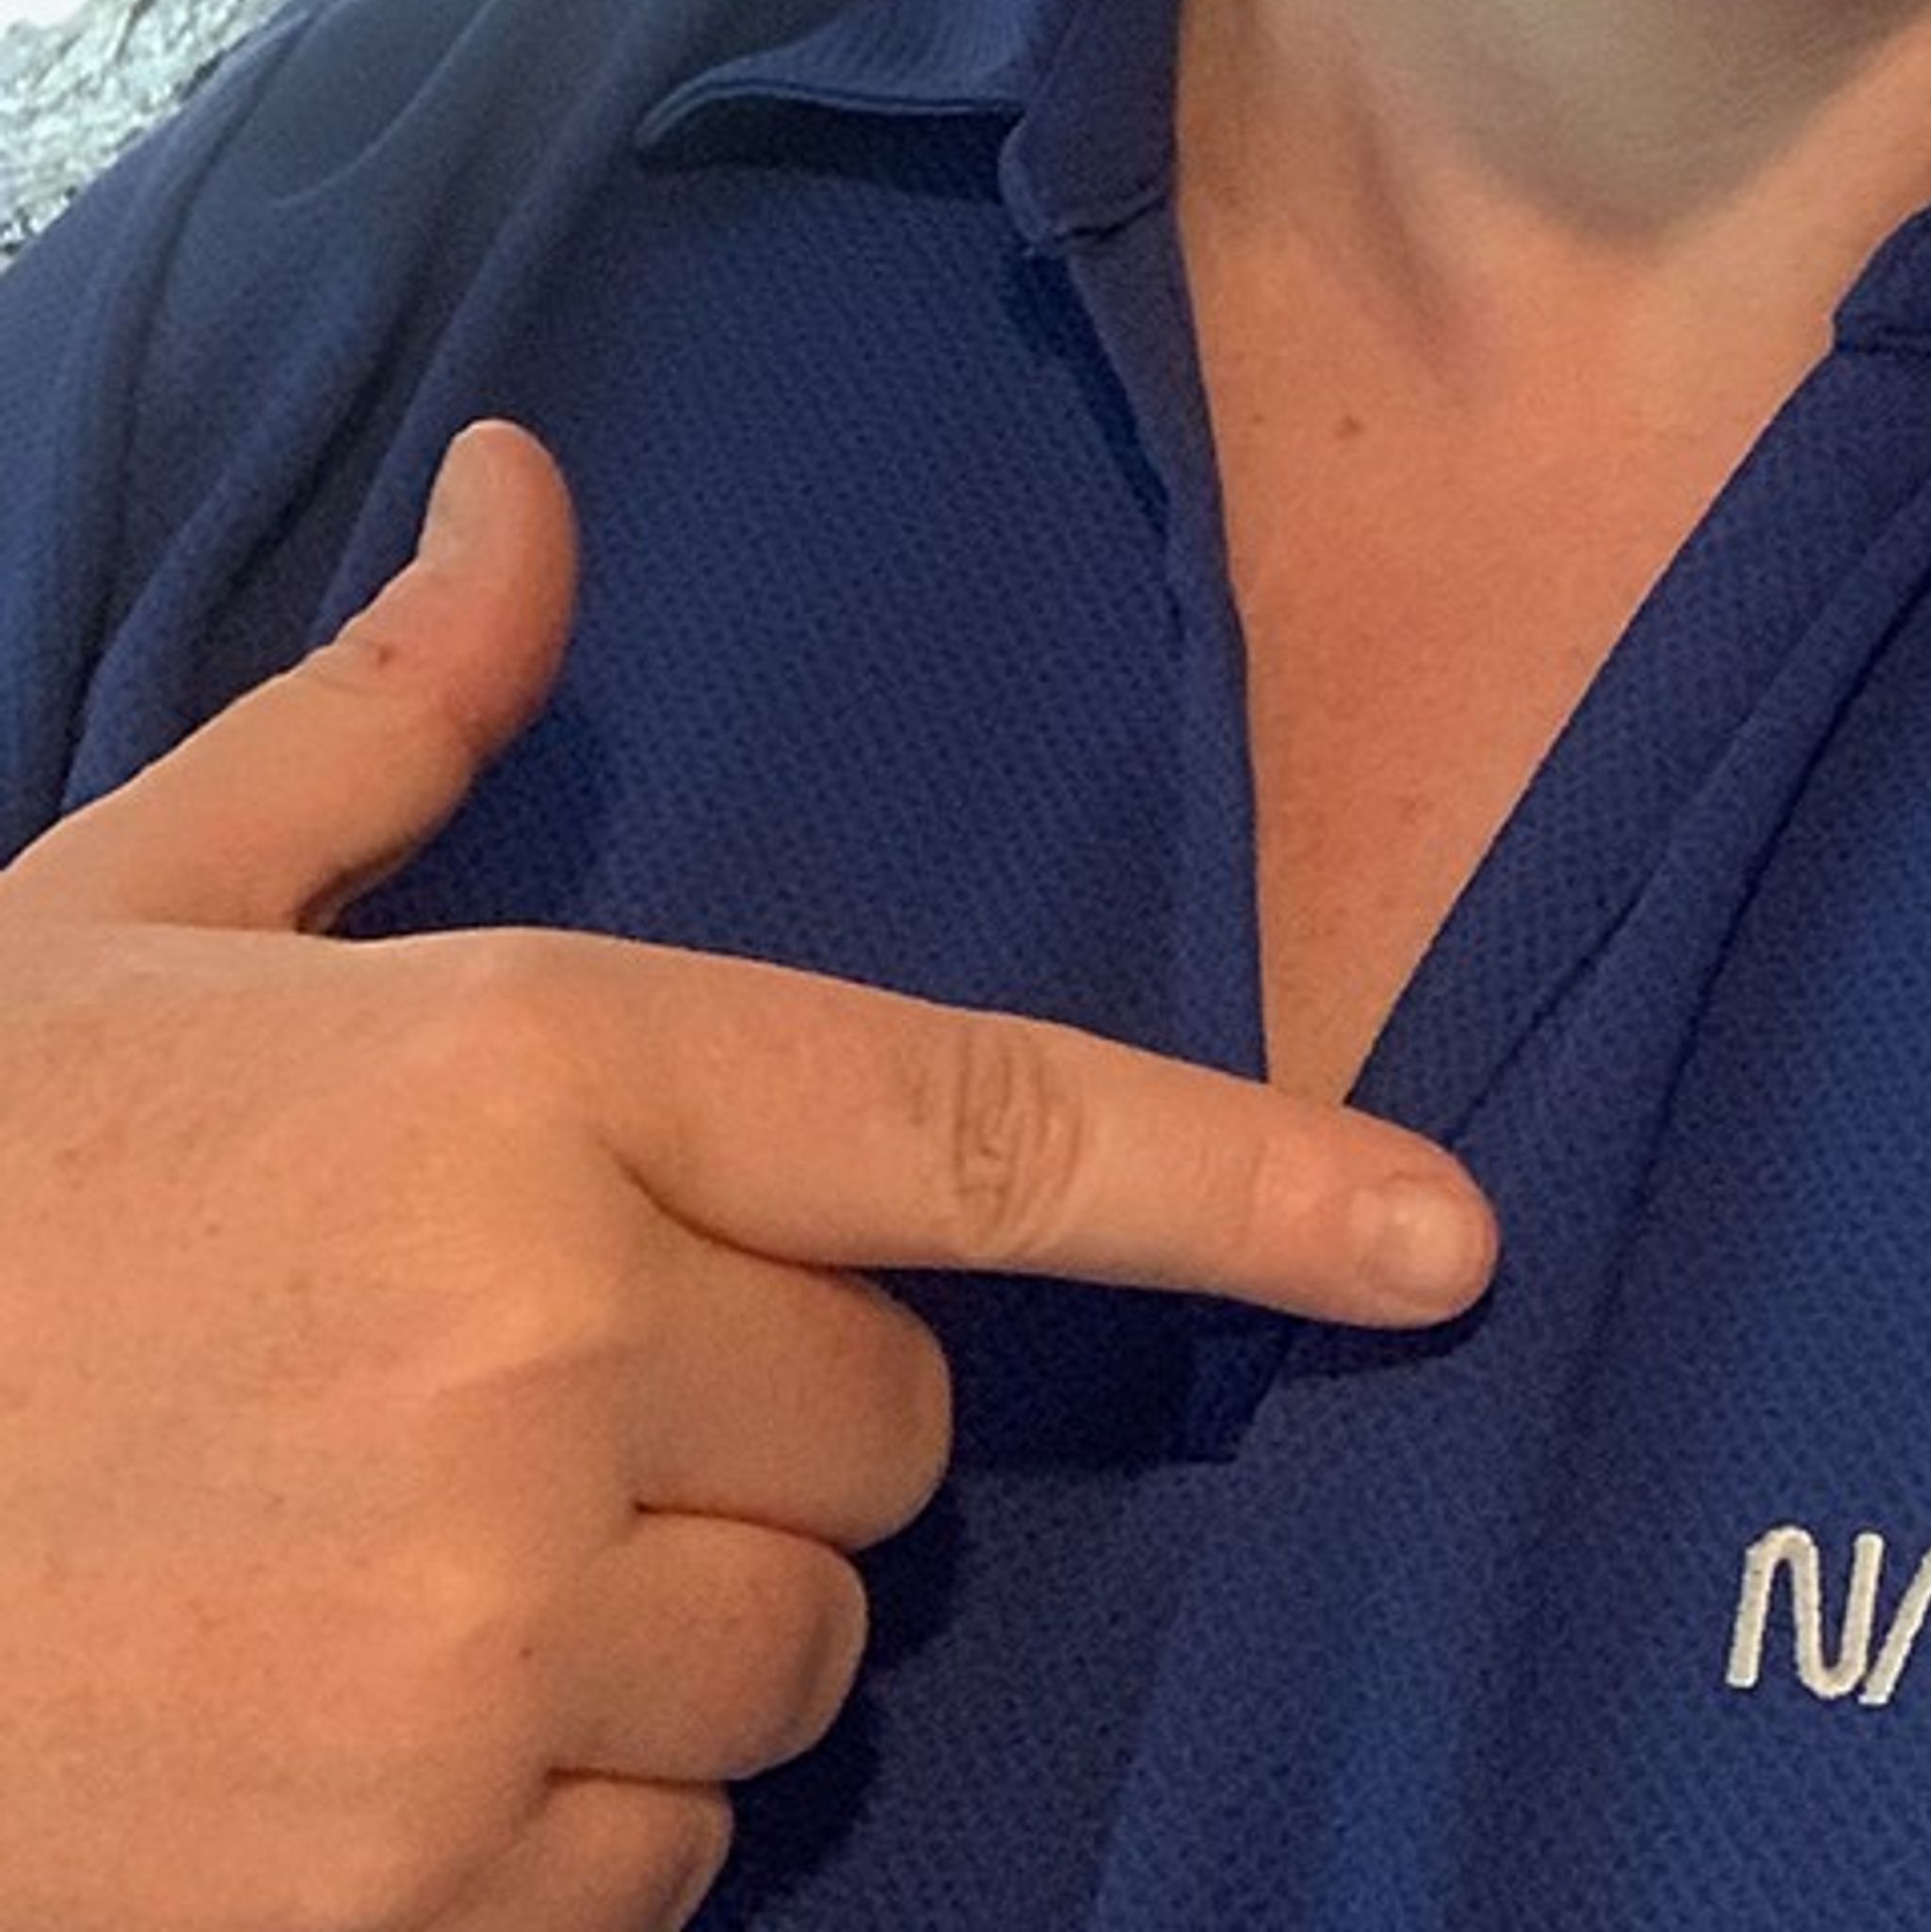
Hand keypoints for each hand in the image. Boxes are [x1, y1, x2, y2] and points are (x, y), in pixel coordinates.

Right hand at [0, 420, 1495, 1931]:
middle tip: (517, 1398)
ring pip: (793, 1663)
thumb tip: (532, 490)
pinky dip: (563, 1833)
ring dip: (669, 1637)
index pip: (979, 1133)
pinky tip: (359, 1750)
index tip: (1448, 1244)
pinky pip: (661, 1869)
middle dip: (769, 1421)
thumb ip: (381, 732)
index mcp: (522, 1081)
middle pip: (889, 1438)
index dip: (1251, 1192)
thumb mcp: (119, 926)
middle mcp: (554, 1359)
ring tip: (406, 1574)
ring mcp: (490, 1655)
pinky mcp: (415, 1902)